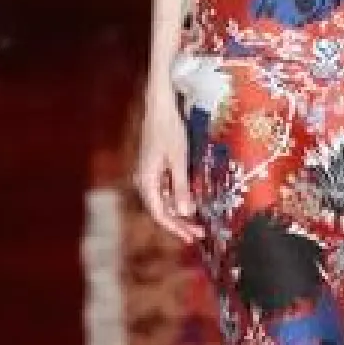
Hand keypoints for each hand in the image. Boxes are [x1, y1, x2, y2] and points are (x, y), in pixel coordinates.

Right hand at [134, 89, 201, 244]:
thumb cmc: (169, 129)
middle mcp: (144, 180)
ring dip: (180, 211)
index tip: (191, 237)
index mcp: (146, 180)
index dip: (175, 227)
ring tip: (198, 222)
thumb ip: (181, 186)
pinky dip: (178, 197)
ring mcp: (149, 174)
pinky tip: (190, 202)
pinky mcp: (155, 168)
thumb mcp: (179, 159)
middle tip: (199, 233)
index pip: (159, 213)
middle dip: (180, 222)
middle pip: (161, 209)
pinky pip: (165, 189)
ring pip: (164, 200)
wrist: (160, 107)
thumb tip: (185, 212)